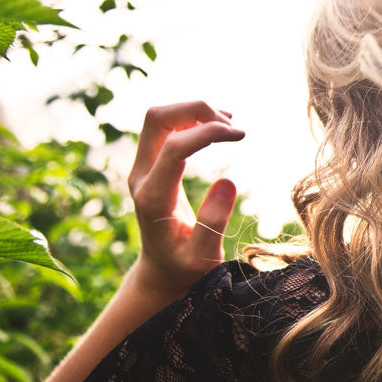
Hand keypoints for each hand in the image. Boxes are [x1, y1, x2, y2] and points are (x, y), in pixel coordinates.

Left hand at [127, 101, 244, 300]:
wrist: (160, 271)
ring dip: (193, 112)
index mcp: (153, 198)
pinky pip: (165, 128)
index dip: (208, 132)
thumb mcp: (203, 256)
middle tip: (232, 125)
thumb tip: (228, 181)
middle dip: (195, 110)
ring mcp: (142, 169)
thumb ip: (213, 222)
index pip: (174, 146)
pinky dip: (190, 119)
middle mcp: (141, 177)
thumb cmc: (185, 268)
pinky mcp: (150, 165)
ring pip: (159, 118)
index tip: (240, 135)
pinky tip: (217, 127)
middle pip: (157, 119)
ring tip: (229, 125)